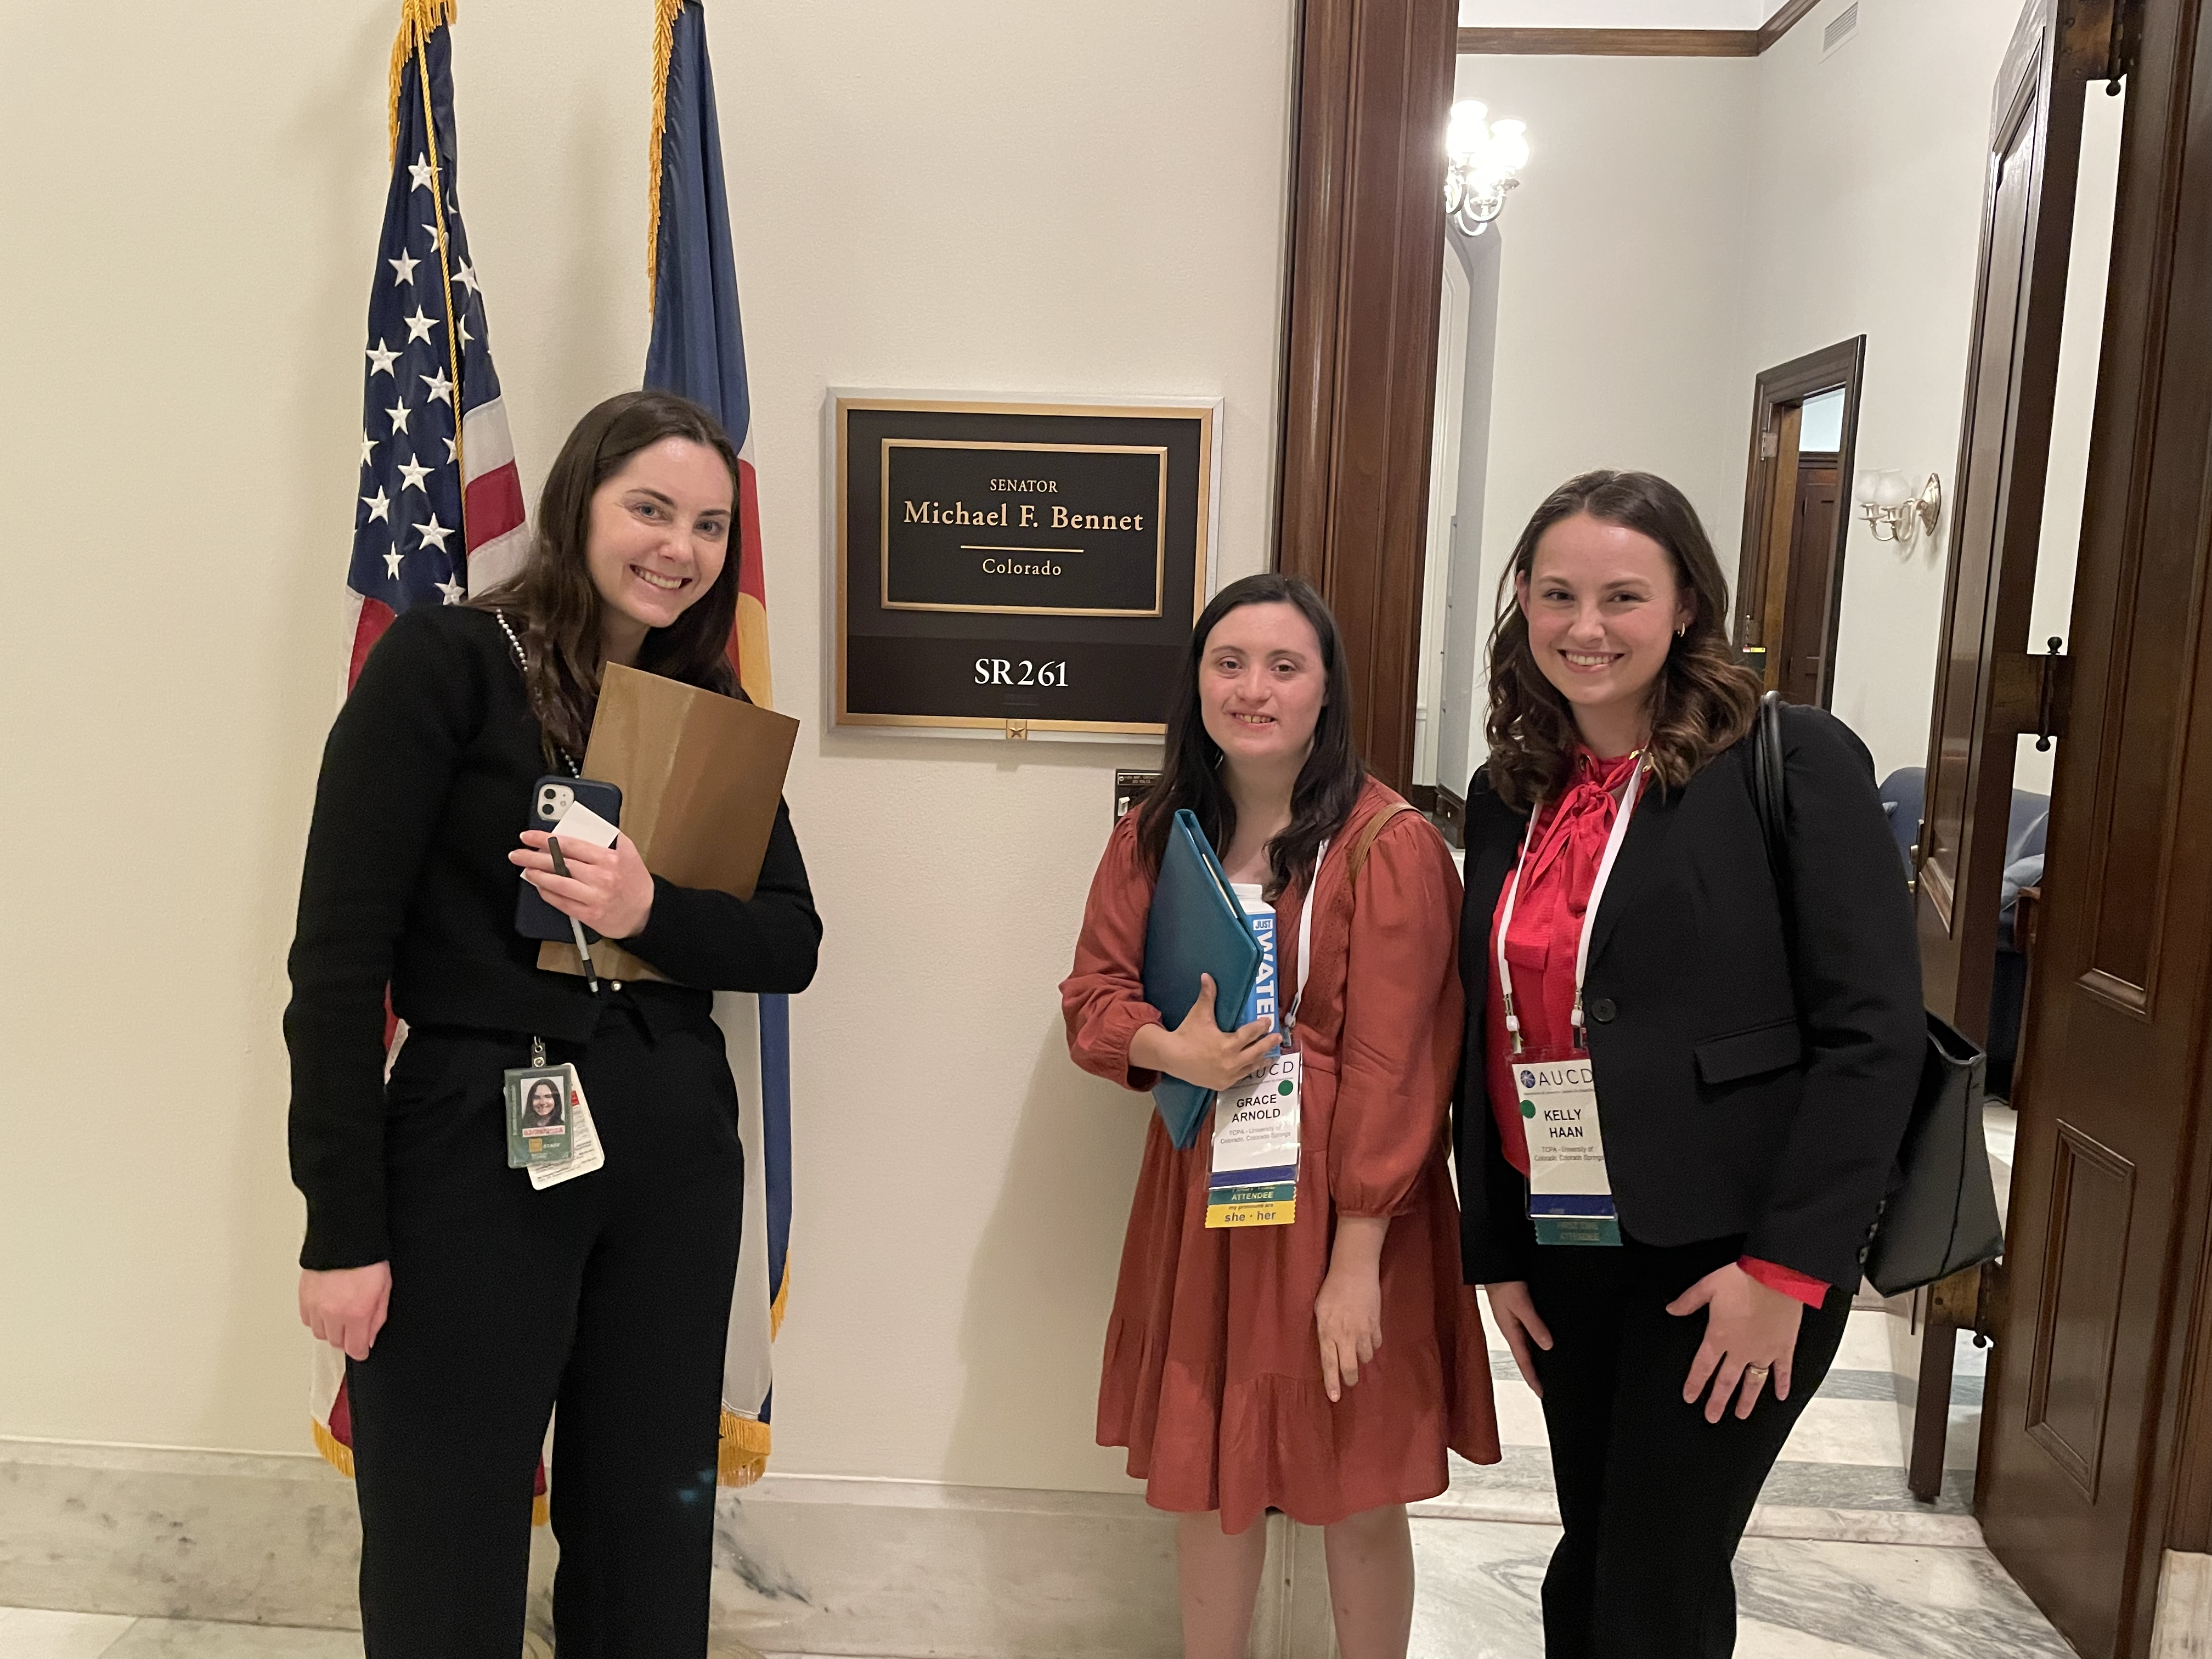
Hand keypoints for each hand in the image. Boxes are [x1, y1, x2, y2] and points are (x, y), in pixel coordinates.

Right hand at [299, 1263, 391, 1361]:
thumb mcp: (384, 1289)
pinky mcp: (304, 1297)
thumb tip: (369, 1339)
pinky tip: (326, 1307)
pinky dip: (317, 1318)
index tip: (362, 1348)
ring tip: (340, 1313)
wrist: (345, 1238)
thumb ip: (377, 1318)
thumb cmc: (368, 1258)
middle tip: (354, 1326)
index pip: (354, 1348)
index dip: (361, 1351)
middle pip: (336, 1343)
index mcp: (356, 1312)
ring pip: (320, 1333)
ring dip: (331, 1329)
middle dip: (347, 1338)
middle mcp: (333, 1313)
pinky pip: (307, 1320)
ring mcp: (316, 1306)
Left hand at [510, 831, 654, 940]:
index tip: (530, 836)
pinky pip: (563, 903)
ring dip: (538, 875)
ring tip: (526, 869)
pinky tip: (540, 887)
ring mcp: (595, 897)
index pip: (571, 844)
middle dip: (534, 857)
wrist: (646, 913)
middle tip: (518, 853)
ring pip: (559, 883)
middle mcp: (602, 877)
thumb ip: (610, 837)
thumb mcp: (628, 853)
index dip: (546, 839)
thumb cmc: (635, 882)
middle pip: (561, 863)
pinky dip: (548, 894)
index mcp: (609, 858)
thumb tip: (585, 826)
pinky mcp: (590, 915)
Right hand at [1129, 974, 1278, 1090]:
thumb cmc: (1186, 1034)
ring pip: (1250, 1066)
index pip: (1250, 1034)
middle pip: (1256, 1051)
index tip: (1268, 1021)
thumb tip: (1207, 976)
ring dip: (1262, 1059)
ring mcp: (1228, 1075)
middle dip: (1268, 1043)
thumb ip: (1207, 996)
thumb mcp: (1199, 1014)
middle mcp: (1231, 1062)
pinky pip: (1240, 1077)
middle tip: (1277, 1037)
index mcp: (1228, 1044)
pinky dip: (1248, 1070)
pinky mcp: (1222, 1084)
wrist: (1171, 1057)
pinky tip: (1252, 1067)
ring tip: (1272, 1056)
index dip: (1261, 1027)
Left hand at [1315, 1264, 1382, 1401]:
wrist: (1354, 1271)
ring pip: (1366, 1357)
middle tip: (1350, 1380)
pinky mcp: (1376, 1325)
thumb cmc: (1332, 1289)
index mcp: (1327, 1332)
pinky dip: (1372, 1343)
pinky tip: (1367, 1334)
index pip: (1329, 1364)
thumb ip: (1324, 1331)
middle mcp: (1346, 1335)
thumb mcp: (1320, 1310)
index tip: (1335, 1398)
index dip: (1332, 1383)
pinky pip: (1376, 1343)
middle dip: (1351, 1378)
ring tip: (1357, 1347)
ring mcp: (1363, 1331)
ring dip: (1361, 1356)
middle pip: (1350, 1367)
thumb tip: (1327, 1348)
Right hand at [1483, 1281, 1553, 1397]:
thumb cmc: (1504, 1283)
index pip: (1523, 1362)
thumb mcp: (1522, 1305)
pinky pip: (1525, 1336)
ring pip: (1524, 1348)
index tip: (1541, 1393)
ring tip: (1543, 1372)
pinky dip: (1533, 1345)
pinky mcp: (1514, 1315)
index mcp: (1510, 1332)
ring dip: (1533, 1361)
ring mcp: (1512, 1323)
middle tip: (1543, 1388)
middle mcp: (1510, 1330)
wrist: (1494, 1266)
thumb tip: (1548, 1345)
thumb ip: (1534, 1325)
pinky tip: (1539, 1345)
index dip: (1533, 1378)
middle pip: (1523, 1358)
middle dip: (1533, 1374)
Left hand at [1668, 1262, 1802, 1421]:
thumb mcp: (1707, 1286)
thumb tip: (1671, 1309)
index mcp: (1719, 1336)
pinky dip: (1783, 1384)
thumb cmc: (1742, 1279)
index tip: (1690, 1397)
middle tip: (1712, 1417)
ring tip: (1742, 1414)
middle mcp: (1740, 1349)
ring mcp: (1763, 1351)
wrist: (1775, 1275)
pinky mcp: (1783, 1347)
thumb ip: (1688, 1301)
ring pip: (1753, 1382)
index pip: (1703, 1367)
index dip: (1695, 1383)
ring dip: (1747, 1400)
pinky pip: (1783, 1371)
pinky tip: (1780, 1396)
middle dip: (1717, 1401)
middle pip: (1726, 1381)